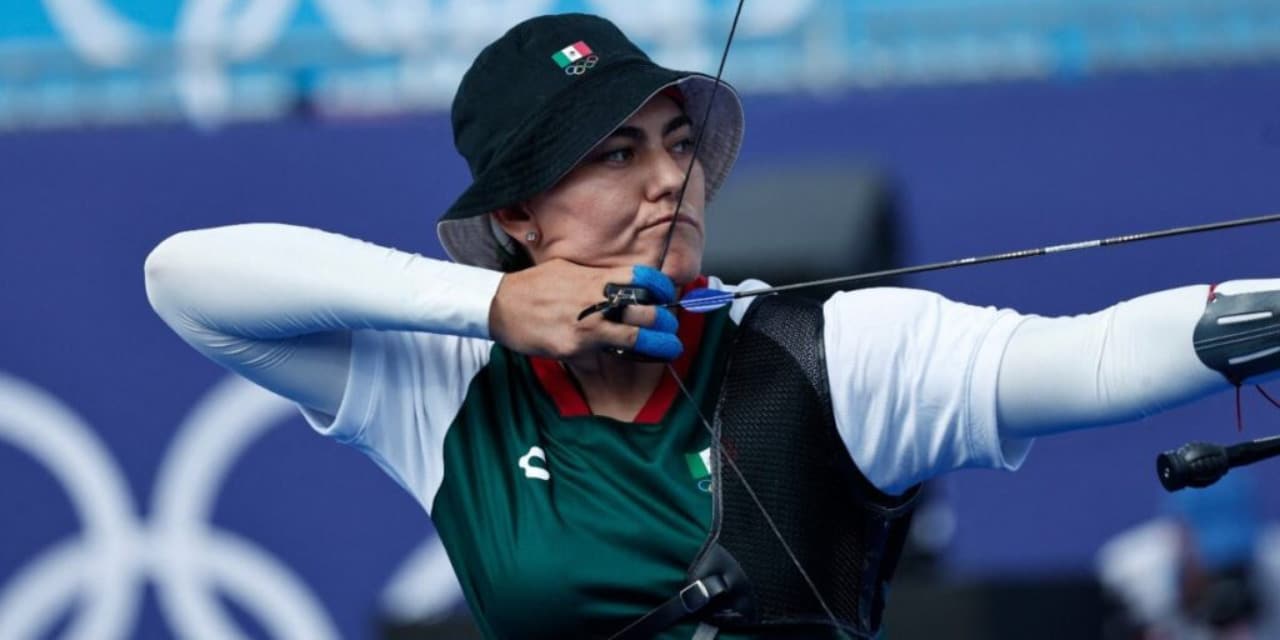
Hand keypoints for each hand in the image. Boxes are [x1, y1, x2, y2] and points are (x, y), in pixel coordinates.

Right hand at [489, 260, 681, 359]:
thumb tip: (624, 284)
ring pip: (634, 338)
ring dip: (657, 344)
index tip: (667, 294)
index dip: (661, 287)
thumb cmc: (535, 286)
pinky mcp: (573, 348)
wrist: (500, 305)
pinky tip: (624, 355)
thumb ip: (597, 277)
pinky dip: (616, 355)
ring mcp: (585, 327)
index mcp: (594, 278)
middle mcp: (594, 301)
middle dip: (665, 320)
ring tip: (669, 347)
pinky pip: (604, 354)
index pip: (641, 278)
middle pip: (645, 311)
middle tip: (670, 326)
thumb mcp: (569, 269)